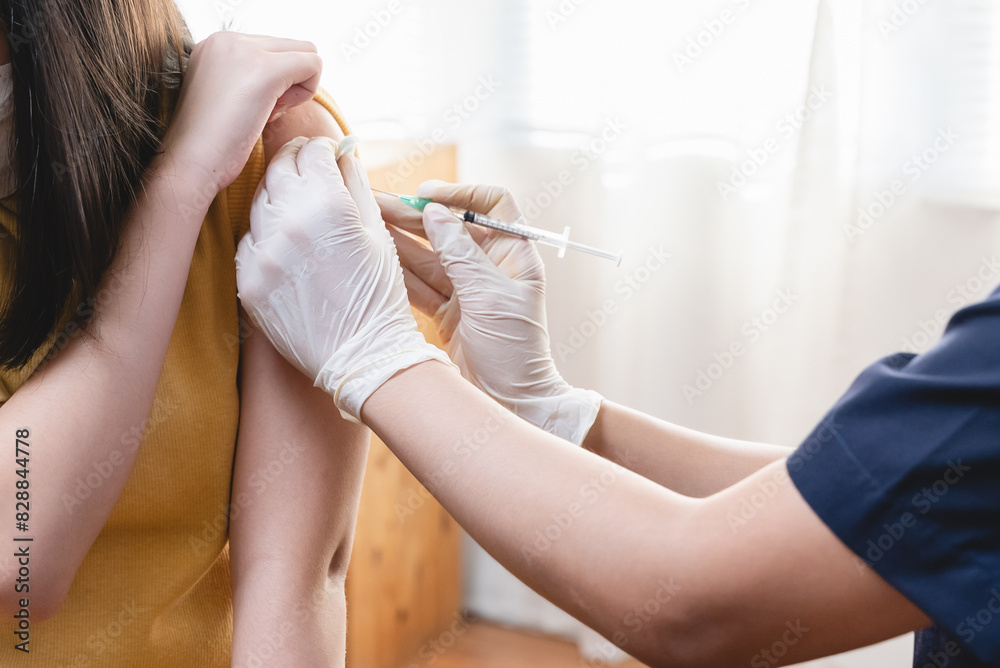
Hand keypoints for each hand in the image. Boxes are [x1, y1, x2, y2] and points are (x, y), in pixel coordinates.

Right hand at [162, 32, 322, 194]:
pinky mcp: (265, 69)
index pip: (272, 48)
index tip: (254, 105)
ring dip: (298, 87)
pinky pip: (313, 65)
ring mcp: (245, 50)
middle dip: (290, 80)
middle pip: (292, 47)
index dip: (276, 79)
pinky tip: (274, 115)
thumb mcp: (226, 97)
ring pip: (306, 52)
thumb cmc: (209, 143)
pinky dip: (306, 92)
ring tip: (265, 113)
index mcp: (217, 44)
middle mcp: (228, 38)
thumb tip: (286, 80)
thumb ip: (248, 79)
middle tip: (265, 111)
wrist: (191, 162)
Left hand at [235, 137, 453, 421]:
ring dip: (277, 197)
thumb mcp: (378, 233)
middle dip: (294, 161)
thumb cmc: (379, 296)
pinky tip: (285, 245)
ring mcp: (263, 254)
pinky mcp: (248, 282)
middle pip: (278, 169)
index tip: (325, 153)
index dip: (320, 147)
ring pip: (259, 203)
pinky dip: (264, 236)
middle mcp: (288, 224)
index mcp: (328, 206)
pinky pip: (248, 242)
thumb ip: (356, 185)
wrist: (362, 357)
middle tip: (306, 166)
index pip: (310, 151)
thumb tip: (342, 154)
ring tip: (298, 209)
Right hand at [382, 181, 602, 445]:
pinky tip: (374, 258)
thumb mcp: (490, 297)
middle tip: (377, 203)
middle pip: (450, 228)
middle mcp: (490, 267)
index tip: (428, 195)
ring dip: (400, 240)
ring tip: (367, 223)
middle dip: (415, 216)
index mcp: (513, 255)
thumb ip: (461, 254)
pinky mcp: (447, 312)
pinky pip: (419, 284)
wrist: (511, 404)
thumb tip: (437, 213)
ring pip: (429, 256)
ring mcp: (467, 290)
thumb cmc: (515, 353)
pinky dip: (398, 272)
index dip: (461, 193)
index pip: (492, 205)